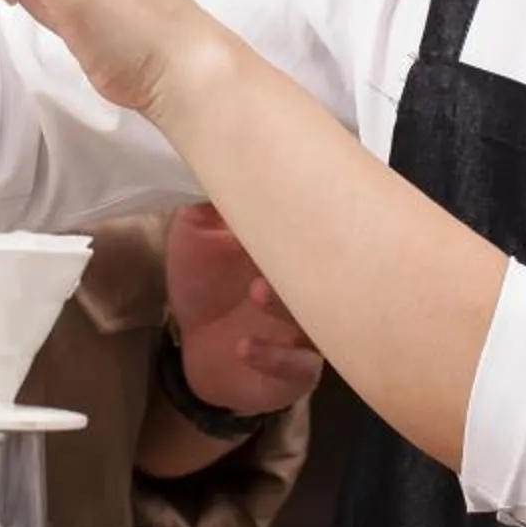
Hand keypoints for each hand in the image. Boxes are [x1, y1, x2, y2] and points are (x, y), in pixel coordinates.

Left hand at [165, 204, 321, 418]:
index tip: (298, 195)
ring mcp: (309, 330)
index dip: (312, 211)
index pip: (317, 226)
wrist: (195, 347)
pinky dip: (275, 357)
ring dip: (289, 306)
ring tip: (257, 292)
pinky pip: (301, 367)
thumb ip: (210, 202)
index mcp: (291, 250)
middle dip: (311, 259)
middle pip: (331, 273)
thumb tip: (224, 156)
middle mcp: (309, 287)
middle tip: (279, 248)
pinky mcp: (298, 371)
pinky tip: (245, 347)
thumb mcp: (196, 235)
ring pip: (320, 320)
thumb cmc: (203, 285)